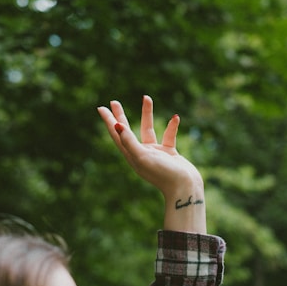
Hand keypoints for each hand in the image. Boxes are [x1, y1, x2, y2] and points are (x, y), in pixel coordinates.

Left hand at [97, 95, 205, 233]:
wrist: (184, 188)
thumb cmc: (162, 174)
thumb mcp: (142, 156)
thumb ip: (129, 141)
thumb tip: (116, 125)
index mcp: (131, 155)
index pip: (116, 134)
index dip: (108, 121)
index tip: (101, 108)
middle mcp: (141, 154)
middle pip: (127, 131)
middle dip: (120, 116)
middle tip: (114, 101)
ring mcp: (155, 153)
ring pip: (148, 129)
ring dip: (147, 114)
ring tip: (146, 97)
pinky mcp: (169, 154)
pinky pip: (168, 136)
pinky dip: (171, 126)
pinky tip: (175, 117)